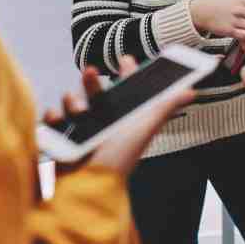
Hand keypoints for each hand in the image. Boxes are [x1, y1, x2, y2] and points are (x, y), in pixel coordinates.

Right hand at [43, 56, 193, 175]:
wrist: (88, 184)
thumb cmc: (119, 159)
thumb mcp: (145, 128)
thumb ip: (166, 106)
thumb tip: (191, 91)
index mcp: (124, 119)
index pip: (127, 91)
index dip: (128, 73)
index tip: (126, 59)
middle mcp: (104, 124)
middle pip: (97, 93)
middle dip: (92, 80)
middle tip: (90, 70)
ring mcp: (81, 131)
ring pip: (73, 103)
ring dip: (72, 101)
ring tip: (77, 111)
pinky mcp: (62, 139)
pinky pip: (53, 120)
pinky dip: (53, 118)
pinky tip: (59, 121)